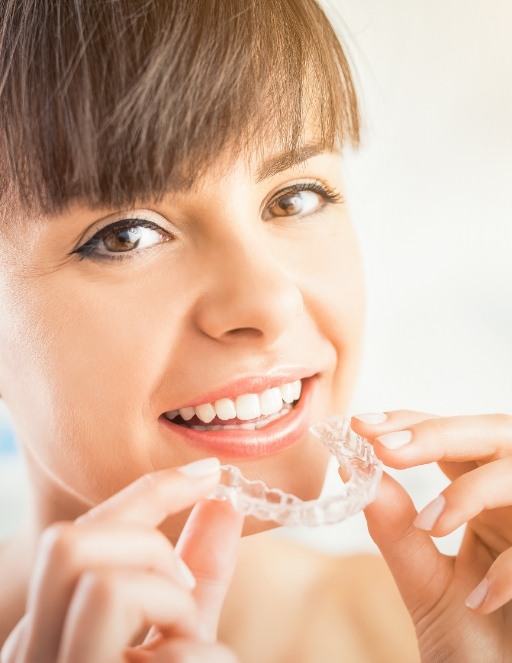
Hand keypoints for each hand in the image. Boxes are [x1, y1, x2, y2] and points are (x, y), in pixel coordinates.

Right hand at [1, 458, 241, 662]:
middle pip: (67, 543)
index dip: (150, 491)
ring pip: (104, 586)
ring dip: (172, 605)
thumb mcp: (184, 624)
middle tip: (182, 588)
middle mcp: (33, 650)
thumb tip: (225, 499)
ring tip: (188, 642)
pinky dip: (205, 658)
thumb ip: (199, 567)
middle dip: (148, 547)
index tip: (208, 472)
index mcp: (50, 622)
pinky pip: (166, 656)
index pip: (78, 533)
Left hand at [351, 411, 511, 662]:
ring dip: (473, 491)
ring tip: (430, 524)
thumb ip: (395, 530)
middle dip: (438, 434)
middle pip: (493, 435)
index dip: (411, 423)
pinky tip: (480, 600)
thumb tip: (353, 470)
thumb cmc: (474, 645)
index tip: (362, 425)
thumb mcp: (427, 584)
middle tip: (383, 447)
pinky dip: (510, 567)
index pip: (451, 441)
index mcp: (483, 500)